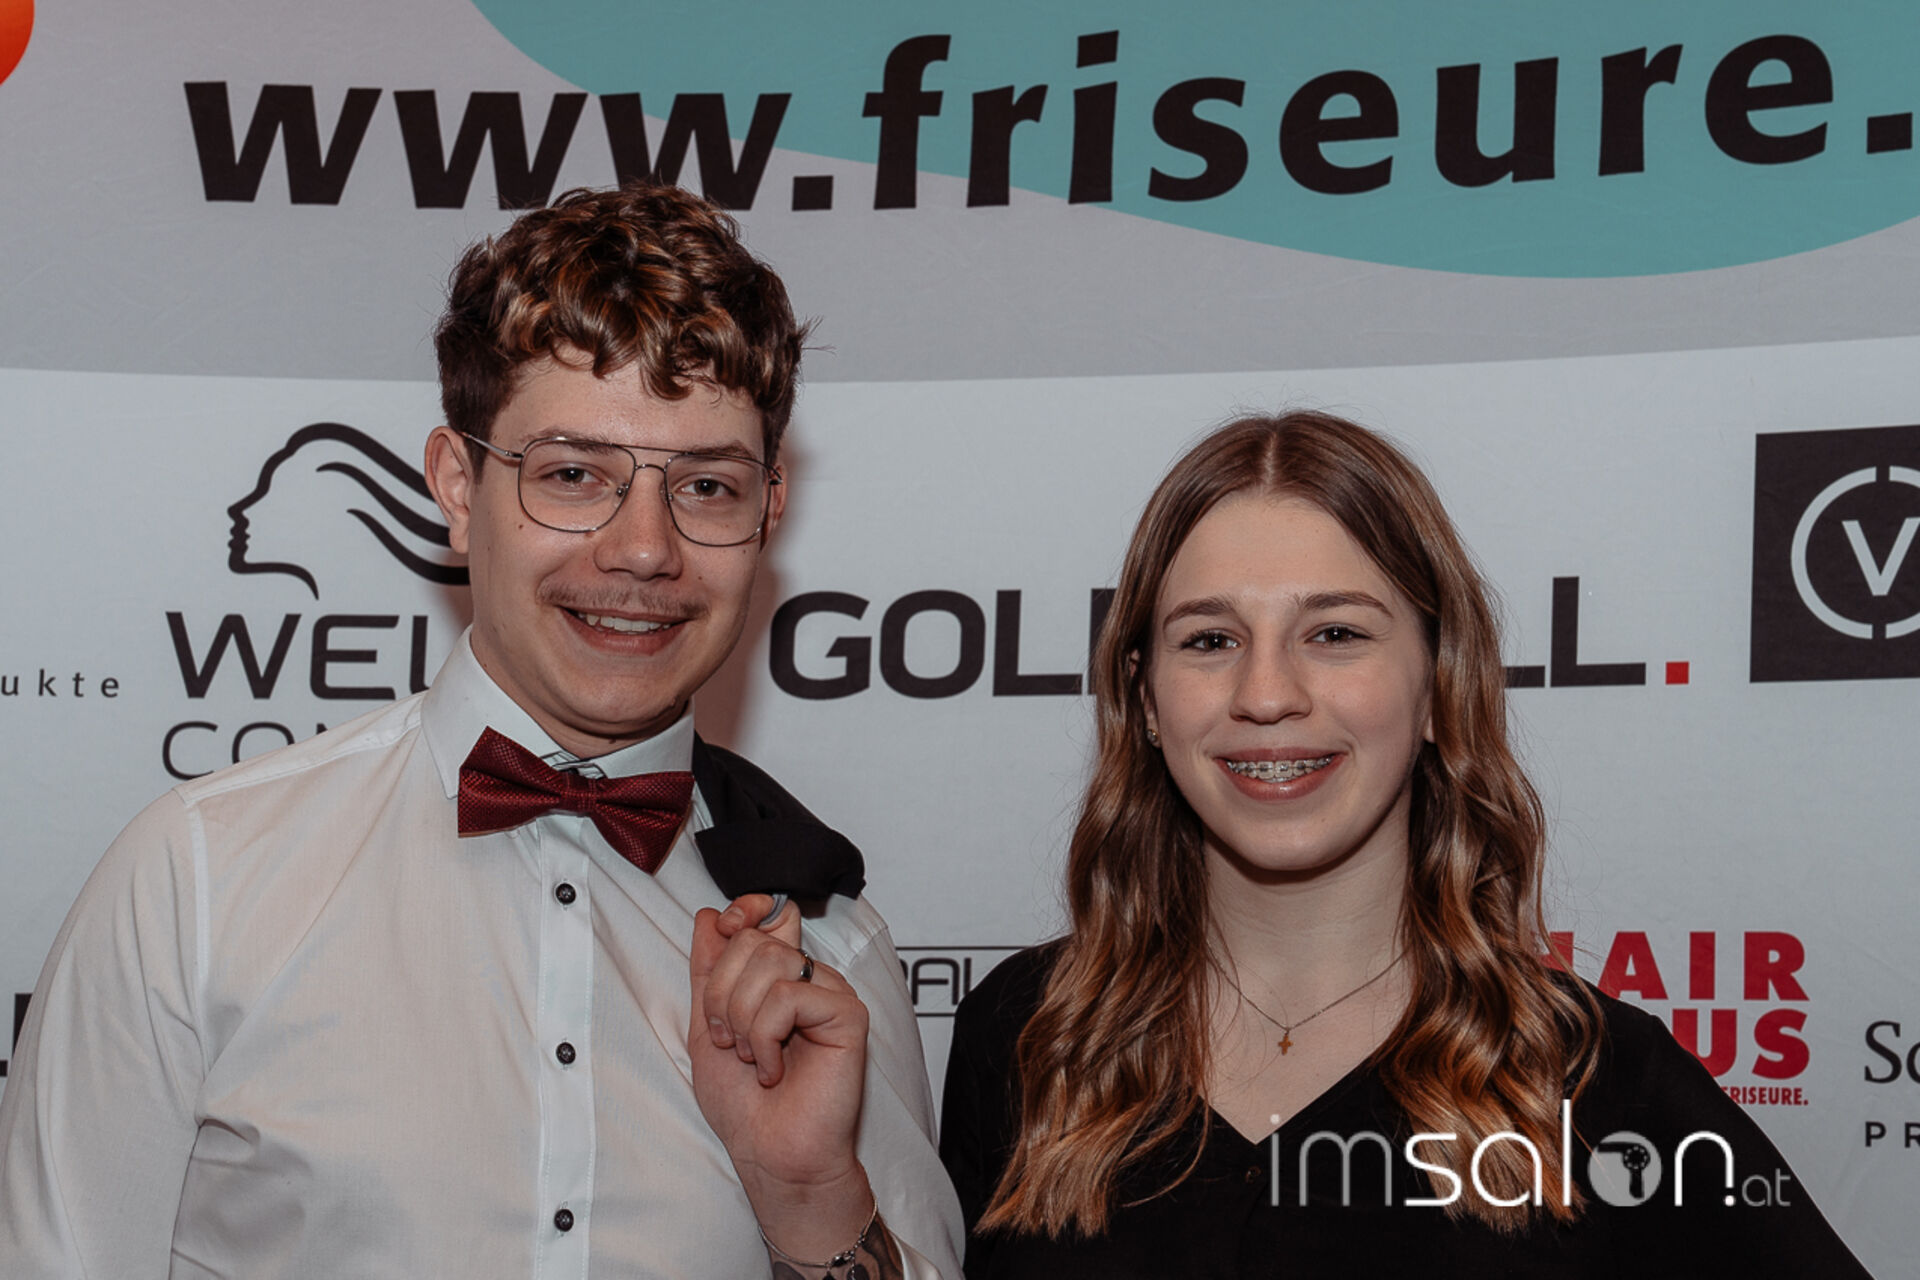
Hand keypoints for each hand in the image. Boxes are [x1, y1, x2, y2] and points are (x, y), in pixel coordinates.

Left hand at [689, 894, 873, 1257]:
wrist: (768, 1151)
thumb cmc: (742, 1102)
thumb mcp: (707, 1028)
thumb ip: (707, 972)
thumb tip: (708, 916)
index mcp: (779, 978)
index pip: (771, 913)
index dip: (744, 910)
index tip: (723, 928)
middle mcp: (809, 979)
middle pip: (755, 942)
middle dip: (722, 994)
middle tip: (730, 1041)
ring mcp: (831, 994)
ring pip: (771, 963)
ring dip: (742, 1020)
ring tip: (753, 1059)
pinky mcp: (847, 1015)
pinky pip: (790, 996)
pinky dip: (766, 1037)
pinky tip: (774, 1070)